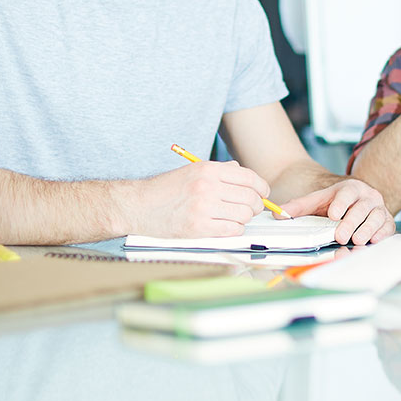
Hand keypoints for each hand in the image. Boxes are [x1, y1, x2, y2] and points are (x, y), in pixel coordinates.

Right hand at [130, 161, 268, 236]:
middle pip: (250, 197)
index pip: (249, 177)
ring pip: (244, 215)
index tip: (263, 193)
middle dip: (256, 205)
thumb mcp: (191, 170)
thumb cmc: (164, 189)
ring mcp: (203, 207)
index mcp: (207, 170)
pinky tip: (226, 226)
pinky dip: (234, 230)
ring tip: (234, 218)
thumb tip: (241, 171)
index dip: (261, 188)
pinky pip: (231, 230)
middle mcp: (207, 186)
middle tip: (251, 208)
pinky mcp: (198, 227)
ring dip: (244, 218)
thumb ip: (219, 170)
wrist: (138, 205)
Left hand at [279, 179, 395, 244]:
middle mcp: (368, 196)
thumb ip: (299, 207)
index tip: (333, 214)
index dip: (340, 203)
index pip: (347, 193)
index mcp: (351, 188)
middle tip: (341, 235)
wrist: (357, 201)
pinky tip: (373, 240)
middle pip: (362, 207)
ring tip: (357, 239)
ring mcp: (379, 208)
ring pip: (377, 216)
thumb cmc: (336, 204)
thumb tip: (278, 214)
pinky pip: (387, 226)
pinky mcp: (387, 221)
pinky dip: (382, 233)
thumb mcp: (317, 202)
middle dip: (351, 222)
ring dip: (367, 229)